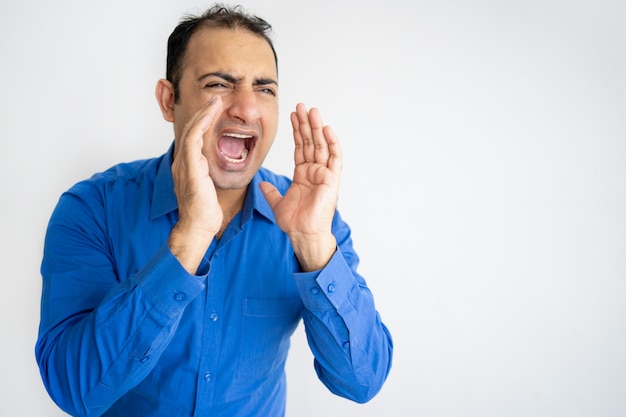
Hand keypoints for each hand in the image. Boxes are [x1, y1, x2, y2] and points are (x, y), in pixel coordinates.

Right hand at [168, 96, 223, 272]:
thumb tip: (217, 169)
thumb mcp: (209, 188)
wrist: (197, 228)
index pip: (194, 139)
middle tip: (214, 99)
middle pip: (190, 131)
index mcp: (188, 167)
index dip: (203, 123)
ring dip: (203, 114)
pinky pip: (193, 140)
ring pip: (191, 131)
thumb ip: (209, 176)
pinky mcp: (189, 168)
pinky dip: (201, 125)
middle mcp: (182, 163)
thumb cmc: (205, 213)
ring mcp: (184, 165)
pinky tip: (210, 114)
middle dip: (202, 113)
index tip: (215, 111)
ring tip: (214, 101)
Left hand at [260, 103, 342, 270]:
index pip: (300, 147)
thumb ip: (271, 192)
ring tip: (312, 111)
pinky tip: (326, 129)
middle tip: (301, 106)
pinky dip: (332, 143)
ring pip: (321, 145)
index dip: (296, 131)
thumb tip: (263, 184)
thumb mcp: (277, 203)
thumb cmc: (294, 222)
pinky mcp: (332, 179)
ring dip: (317, 128)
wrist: (303, 234)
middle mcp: (314, 171)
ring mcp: (324, 174)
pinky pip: (334, 158)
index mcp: (303, 175)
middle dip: (306, 124)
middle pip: (310, 142)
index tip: (292, 115)